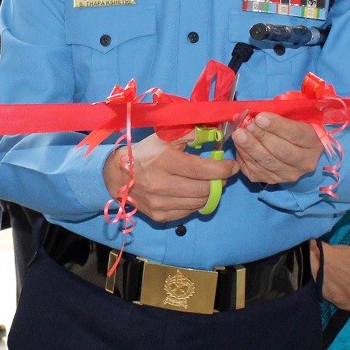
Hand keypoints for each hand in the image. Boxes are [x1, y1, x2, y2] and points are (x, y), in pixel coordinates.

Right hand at [102, 133, 238, 222]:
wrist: (117, 175)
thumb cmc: (145, 152)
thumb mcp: (164, 137)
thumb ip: (189, 134)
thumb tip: (214, 133)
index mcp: (163, 160)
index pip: (201, 169)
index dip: (221, 169)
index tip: (232, 166)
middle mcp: (160, 184)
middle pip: (203, 189)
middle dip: (219, 182)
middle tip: (222, 175)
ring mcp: (159, 203)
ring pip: (198, 202)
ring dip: (209, 193)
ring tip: (210, 183)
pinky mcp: (159, 216)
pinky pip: (188, 212)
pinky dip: (196, 203)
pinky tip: (194, 193)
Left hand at [231, 111, 323, 185]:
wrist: (297, 149)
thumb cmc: (294, 126)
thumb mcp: (293, 115)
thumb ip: (277, 112)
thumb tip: (253, 112)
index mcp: (313, 142)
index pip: (295, 134)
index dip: (276, 126)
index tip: (259, 117)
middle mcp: (305, 162)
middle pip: (281, 151)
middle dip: (260, 137)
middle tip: (246, 126)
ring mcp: (289, 174)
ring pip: (267, 163)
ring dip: (250, 148)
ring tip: (238, 134)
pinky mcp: (274, 181)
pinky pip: (256, 171)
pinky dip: (245, 158)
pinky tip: (239, 146)